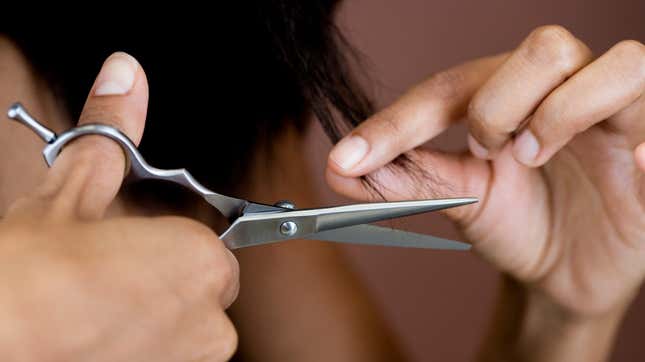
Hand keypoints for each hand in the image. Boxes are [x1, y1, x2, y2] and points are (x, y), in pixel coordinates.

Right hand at [0, 53, 237, 360]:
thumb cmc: (28, 280)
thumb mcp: (68, 196)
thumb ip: (110, 134)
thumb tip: (125, 74)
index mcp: (201, 260)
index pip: (210, 247)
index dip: (166, 246)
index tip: (133, 249)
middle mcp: (211, 319)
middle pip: (202, 290)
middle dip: (162, 280)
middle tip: (108, 278)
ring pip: (185, 329)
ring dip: (152, 318)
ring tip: (97, 310)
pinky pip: (170, 357)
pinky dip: (143, 349)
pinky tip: (99, 339)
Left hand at [326, 24, 643, 350]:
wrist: (565, 276)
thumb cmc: (516, 226)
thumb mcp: (459, 201)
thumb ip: (404, 180)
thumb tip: (338, 170)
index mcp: (507, 96)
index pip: (451, 87)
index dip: (397, 123)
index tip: (348, 161)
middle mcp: (561, 91)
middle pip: (544, 47)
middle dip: (502, 103)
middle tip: (489, 151)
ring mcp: (614, 115)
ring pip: (613, 62)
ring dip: (561, 111)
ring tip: (535, 157)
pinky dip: (614, 124)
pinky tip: (599, 162)